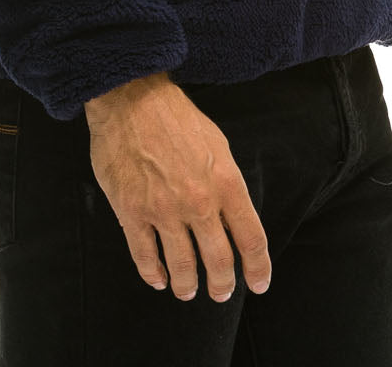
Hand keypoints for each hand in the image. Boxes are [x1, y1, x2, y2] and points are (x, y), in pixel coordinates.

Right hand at [84, 71, 271, 301]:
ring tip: (187, 291)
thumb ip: (226, 185)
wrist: (132, 100)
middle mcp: (198, 201)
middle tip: (220, 292)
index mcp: (225, 182)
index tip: (259, 284)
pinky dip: (154, 275)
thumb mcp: (217, 145)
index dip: (259, 269)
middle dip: (222, 285)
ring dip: (187, 286)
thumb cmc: (177, 118)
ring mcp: (164, 210)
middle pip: (219, 261)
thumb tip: (231, 220)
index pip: (251, 239)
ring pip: (182, 268)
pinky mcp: (132, 212)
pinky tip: (159, 279)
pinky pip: (145, 257)